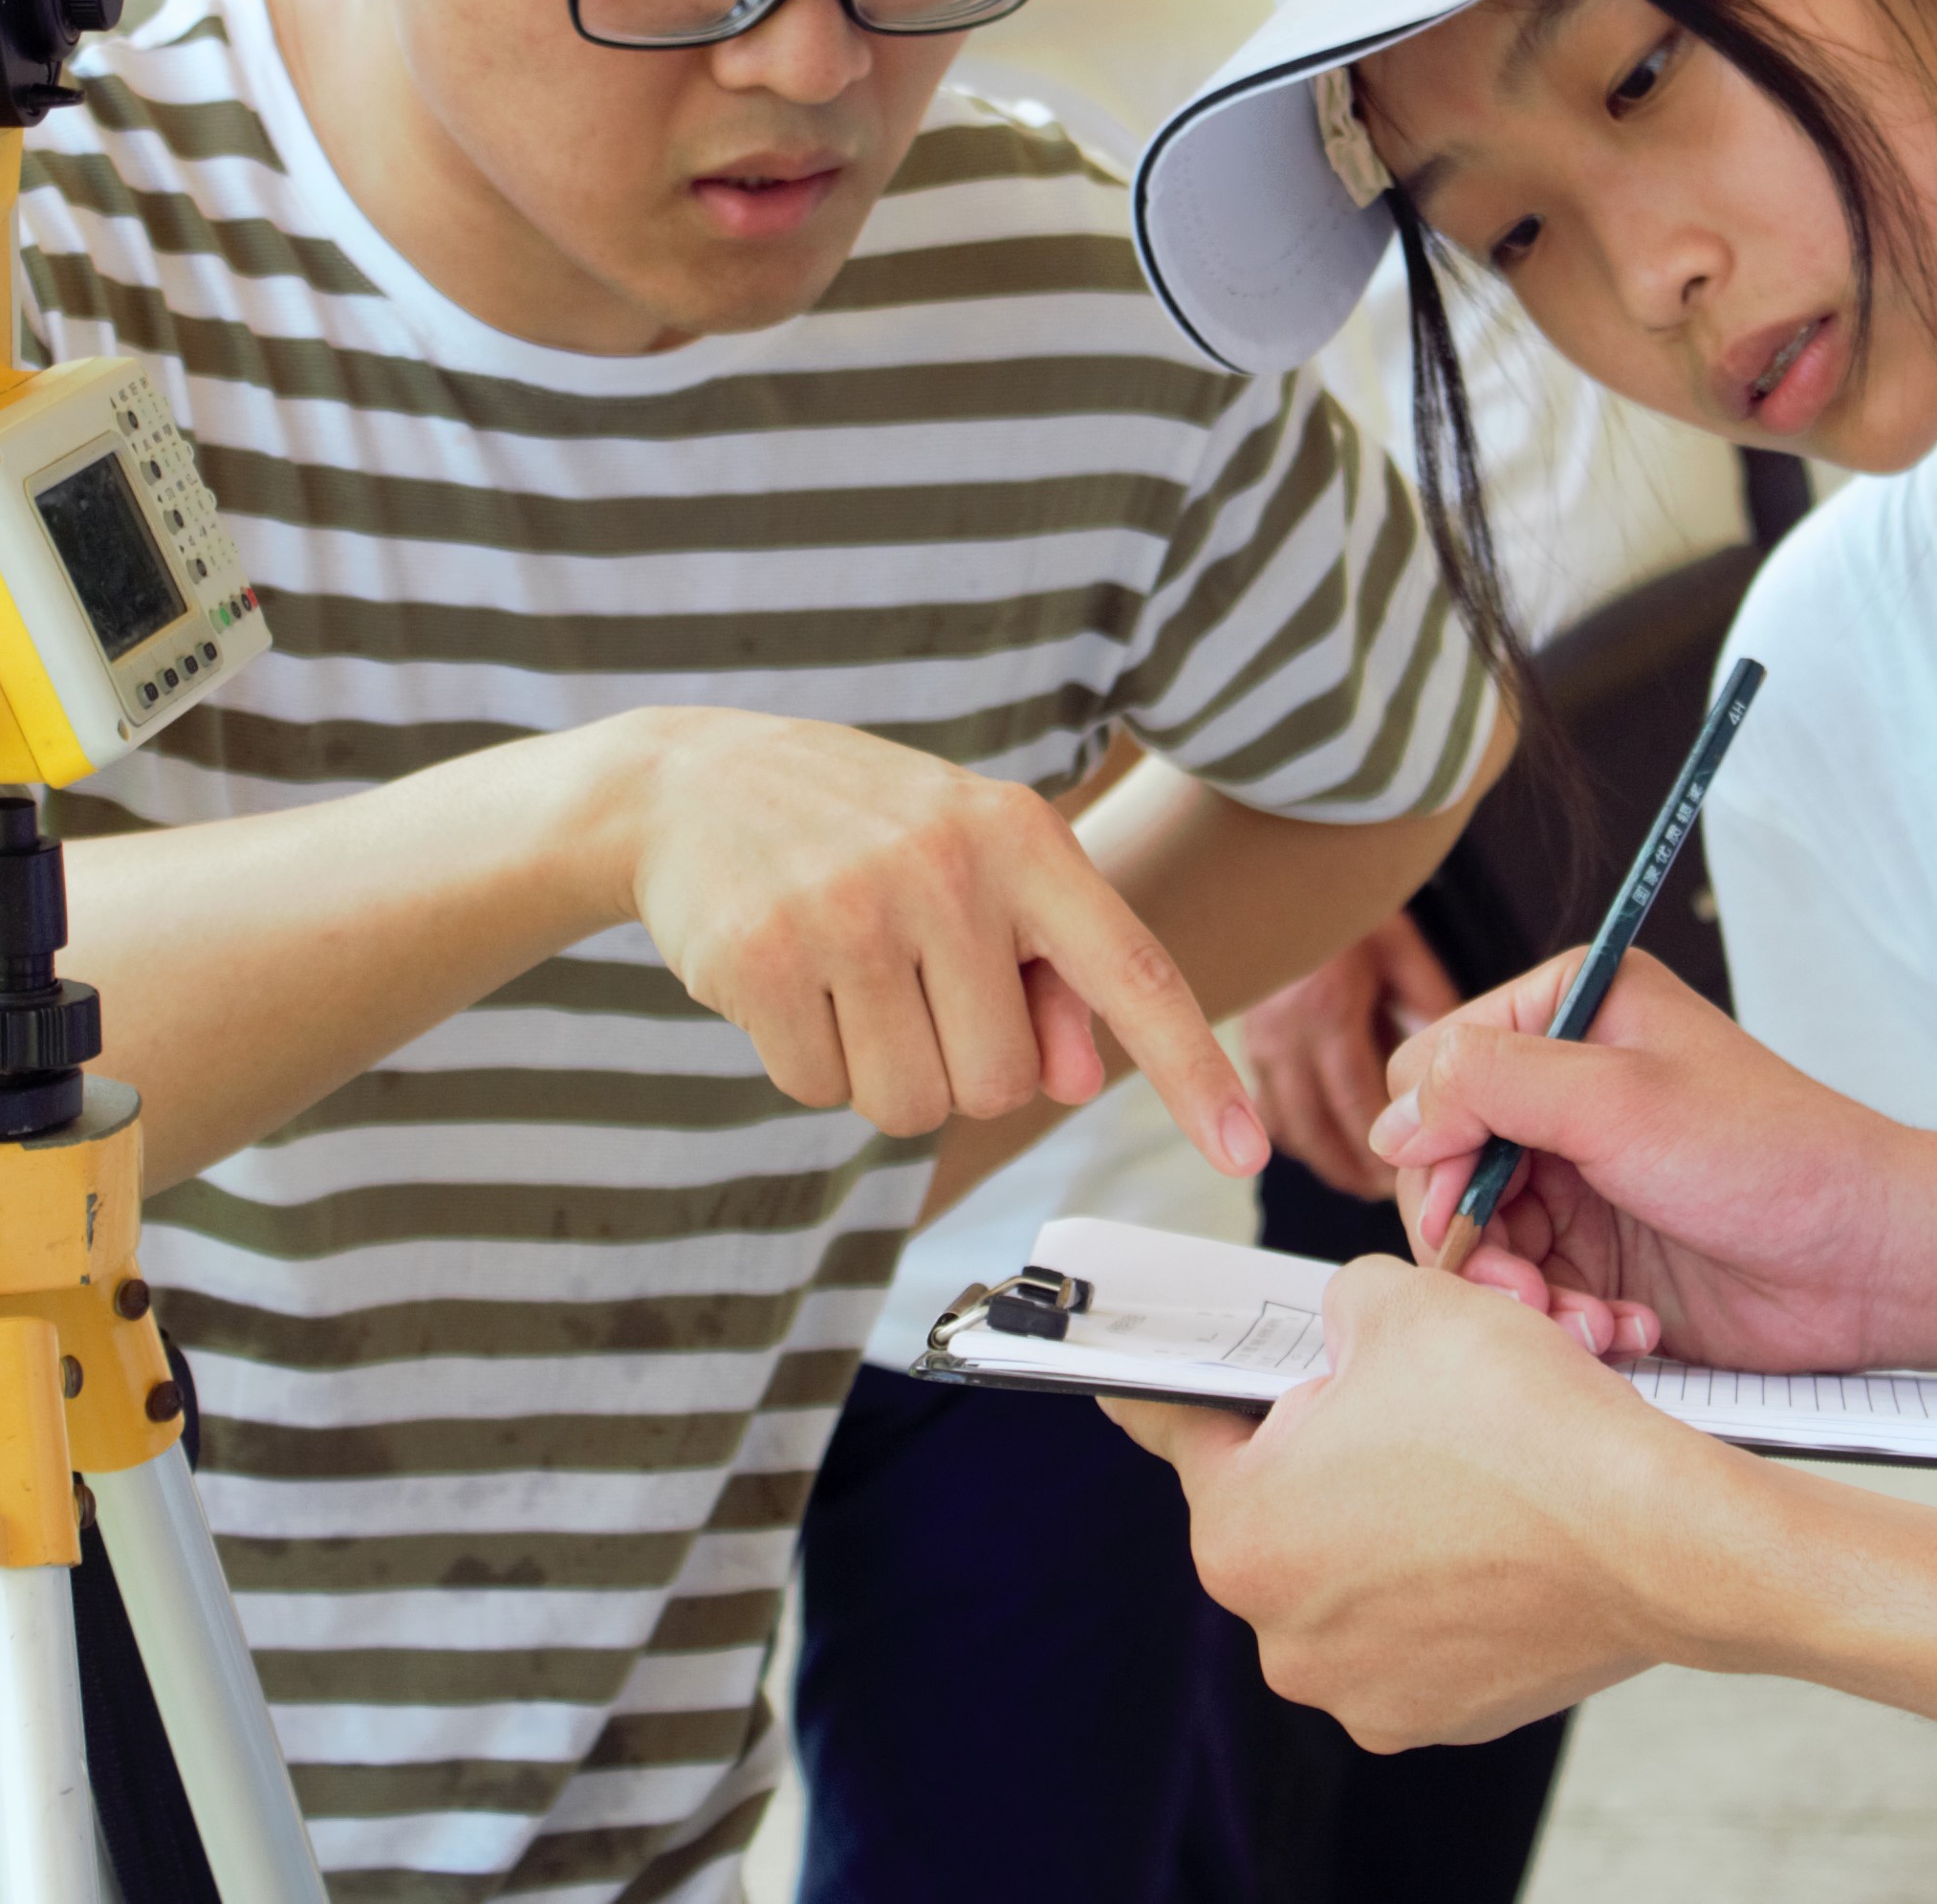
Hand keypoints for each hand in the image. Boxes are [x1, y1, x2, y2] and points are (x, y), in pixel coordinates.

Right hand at [581, 707, 1265, 1172]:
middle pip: (1003, 1083)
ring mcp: (852, 911)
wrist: (689, 782)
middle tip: (910, 983)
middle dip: (961, 1065)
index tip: (1248, 1153)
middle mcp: (947, 869)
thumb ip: (1045, 969)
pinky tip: (789, 981)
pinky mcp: (764, 959)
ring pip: (912, 1105)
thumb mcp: (973, 865)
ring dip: (882, 1073)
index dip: (1195, 1072)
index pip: (1135, 970)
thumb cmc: (863, 834)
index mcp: (1022, 837)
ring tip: (849, 978)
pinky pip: (819, 1091)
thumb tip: (1080, 1082)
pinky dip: (807, 1062)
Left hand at [1109, 1256, 1742, 1747]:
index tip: (1137, 1383)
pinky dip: (1445, 1576)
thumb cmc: (1522, 1420)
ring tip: (1464, 1459)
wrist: (1660, 1534)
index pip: (1185, 1433)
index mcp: (1242, 1534)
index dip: (1178, 1385)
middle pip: (1280, 1508)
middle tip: (1396, 1396)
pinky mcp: (1447, 1710)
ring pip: (1353, 1568)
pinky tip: (1499, 1524)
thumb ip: (1332, 1310)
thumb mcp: (1396, 1302)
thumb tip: (1339, 1336)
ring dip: (1387, 1515)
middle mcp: (1287, 1635)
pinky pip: (1419, 1621)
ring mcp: (1368, 1687)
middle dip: (1326, 1449)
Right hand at [1242, 911, 1465, 1194]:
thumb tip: (1460, 1060)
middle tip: (1395, 1195)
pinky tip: (1326, 1143)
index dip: (1385, 1152)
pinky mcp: (1248, 1040)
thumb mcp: (1401, 947)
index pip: (1354, 1104)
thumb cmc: (1349, 907)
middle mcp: (1286, 1032)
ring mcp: (1260, 1038)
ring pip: (1286, 1126)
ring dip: (1326, 1160)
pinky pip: (1266, 1107)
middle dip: (1355, 1170)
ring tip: (1367, 1179)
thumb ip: (1429, 1004)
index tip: (1415, 1177)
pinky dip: (1296, 1135)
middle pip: (1316, 1129)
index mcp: (1328, 1010)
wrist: (1284, 867)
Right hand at [1375, 948, 1901, 1371]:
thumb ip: (1491, 1085)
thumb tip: (1394, 1116)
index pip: (1435, 1068)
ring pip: (1480, 1241)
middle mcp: (1564, 1089)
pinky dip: (1565, 1324)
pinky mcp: (1599, 1253)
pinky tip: (1625, 1333)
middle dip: (1476, 1240)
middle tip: (1522, 1292)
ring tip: (1588, 1325)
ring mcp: (1579, 1174)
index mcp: (1570, 1011)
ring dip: (1523, 1297)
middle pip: (1441, 1166)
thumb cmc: (1774, 1156)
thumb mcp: (1619, 1099)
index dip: (1435, 1144)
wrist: (1870, 1262)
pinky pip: (1531, 1293)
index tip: (1466, 1205)